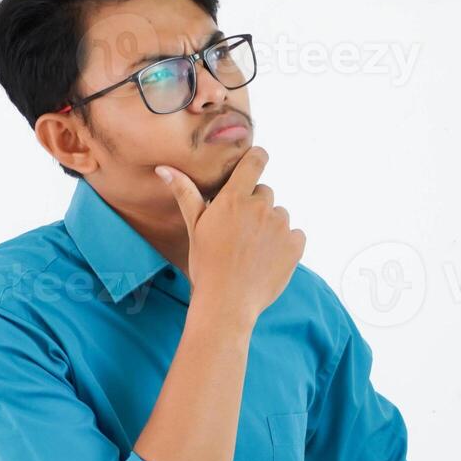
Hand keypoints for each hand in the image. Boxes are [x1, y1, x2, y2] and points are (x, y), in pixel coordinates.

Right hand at [155, 147, 305, 326]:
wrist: (227, 303)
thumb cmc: (206, 265)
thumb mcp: (194, 227)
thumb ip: (185, 193)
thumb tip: (164, 168)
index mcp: (234, 199)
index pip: (256, 161)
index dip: (258, 158)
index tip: (256, 161)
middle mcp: (260, 207)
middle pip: (265, 192)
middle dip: (255, 206)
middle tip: (240, 232)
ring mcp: (280, 226)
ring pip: (279, 215)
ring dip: (270, 225)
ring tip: (253, 249)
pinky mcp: (295, 244)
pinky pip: (295, 234)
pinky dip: (285, 243)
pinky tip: (267, 258)